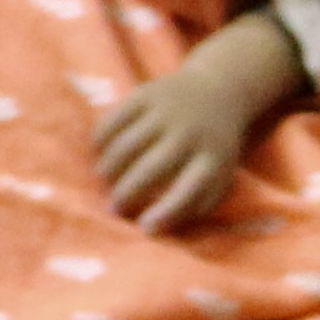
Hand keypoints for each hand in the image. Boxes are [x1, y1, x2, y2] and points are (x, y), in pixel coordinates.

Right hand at [91, 64, 263, 233]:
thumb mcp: (218, 177)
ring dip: (109, 169)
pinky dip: (101, 141)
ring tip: (105, 181)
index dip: (165, 213)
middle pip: (149, 170)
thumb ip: (194, 205)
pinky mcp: (146, 94)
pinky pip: (112, 121)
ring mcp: (167, 112)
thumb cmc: (212, 149)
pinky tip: (101, 154)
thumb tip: (152, 229)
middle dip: (126, 194)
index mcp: (212, 160)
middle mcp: (189, 134)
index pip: (189, 191)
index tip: (144, 229)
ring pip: (125, 146)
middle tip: (113, 210)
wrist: (218, 91)